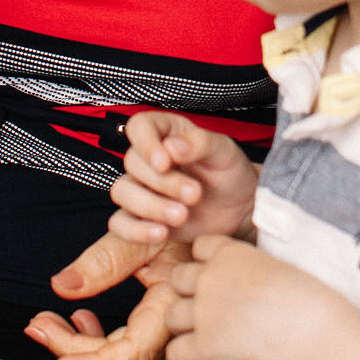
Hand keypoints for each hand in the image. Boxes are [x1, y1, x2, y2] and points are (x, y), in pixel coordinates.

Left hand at [27, 240, 189, 359]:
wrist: (214, 219)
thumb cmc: (189, 226)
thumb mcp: (144, 236)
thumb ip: (105, 260)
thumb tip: (63, 284)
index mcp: (171, 311)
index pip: (130, 355)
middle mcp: (173, 330)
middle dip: (73, 349)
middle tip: (37, 325)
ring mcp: (168, 332)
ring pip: (121, 357)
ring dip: (81, 345)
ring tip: (48, 322)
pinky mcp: (160, 327)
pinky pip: (129, 346)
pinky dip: (99, 339)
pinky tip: (82, 319)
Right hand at [99, 111, 258, 249]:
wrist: (239, 208)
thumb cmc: (230, 172)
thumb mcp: (224, 151)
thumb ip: (200, 143)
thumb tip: (171, 147)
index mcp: (166, 133)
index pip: (139, 126)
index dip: (145, 143)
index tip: (164, 162)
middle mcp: (148, 159)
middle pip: (132, 163)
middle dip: (163, 182)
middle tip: (195, 194)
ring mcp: (141, 188)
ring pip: (122, 192)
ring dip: (150, 206)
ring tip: (182, 215)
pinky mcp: (141, 218)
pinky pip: (120, 224)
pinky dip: (136, 230)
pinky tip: (161, 233)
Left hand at [163, 234, 339, 359]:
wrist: (308, 326)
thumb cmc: (307, 298)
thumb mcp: (279, 267)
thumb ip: (255, 270)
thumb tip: (257, 283)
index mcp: (231, 254)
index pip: (201, 247)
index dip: (204, 262)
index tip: (213, 274)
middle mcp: (211, 279)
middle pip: (177, 279)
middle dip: (186, 293)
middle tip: (202, 307)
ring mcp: (204, 312)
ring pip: (171, 316)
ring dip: (182, 328)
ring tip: (196, 338)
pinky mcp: (204, 345)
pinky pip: (175, 354)